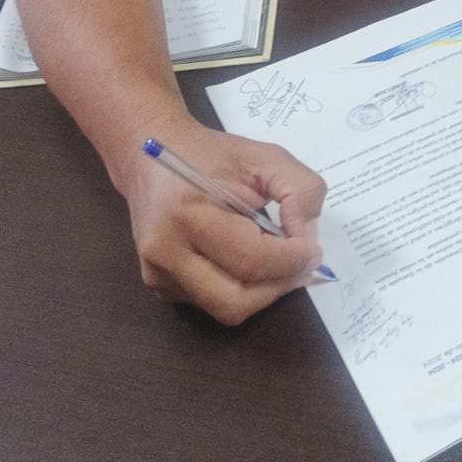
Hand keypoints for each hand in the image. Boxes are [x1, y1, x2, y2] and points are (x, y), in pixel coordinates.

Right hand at [123, 118, 326, 324]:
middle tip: (301, 264)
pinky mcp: (157, 285)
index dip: (291, 260)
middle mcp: (165, 250)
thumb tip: (305, 239)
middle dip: (278, 286)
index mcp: (187, 212)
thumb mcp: (265, 156)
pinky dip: (239, 289)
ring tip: (277, 261)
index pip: (250, 258)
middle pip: (235, 299)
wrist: (149, 153)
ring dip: (261, 292)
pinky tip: (245, 260)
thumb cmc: (211, 154)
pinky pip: (209, 303)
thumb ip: (300, 190)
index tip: (313, 249)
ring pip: (224, 309)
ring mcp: (157, 273)